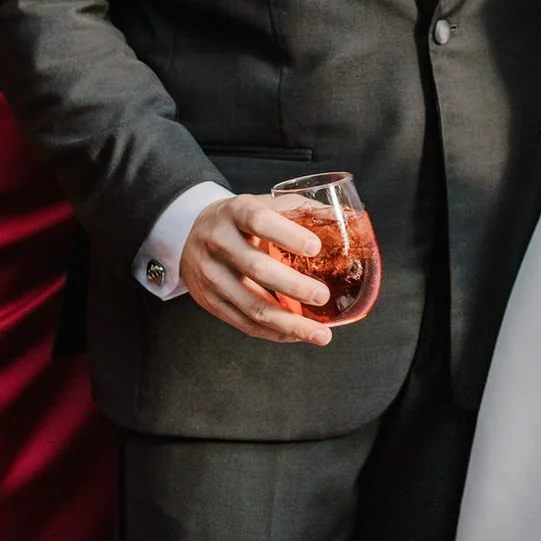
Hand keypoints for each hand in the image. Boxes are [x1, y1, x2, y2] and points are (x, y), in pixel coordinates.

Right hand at [178, 195, 334, 346]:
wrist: (190, 236)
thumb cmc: (239, 221)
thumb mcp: (262, 204)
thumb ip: (301, 210)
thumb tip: (351, 219)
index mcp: (235, 212)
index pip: (259, 221)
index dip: (287, 235)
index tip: (315, 248)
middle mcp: (218, 243)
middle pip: (257, 269)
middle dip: (294, 286)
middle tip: (323, 296)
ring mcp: (212, 276)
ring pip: (252, 306)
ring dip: (290, 324)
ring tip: (321, 334)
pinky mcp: (211, 302)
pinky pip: (245, 324)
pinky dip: (275, 333)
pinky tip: (298, 335)